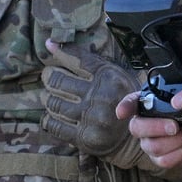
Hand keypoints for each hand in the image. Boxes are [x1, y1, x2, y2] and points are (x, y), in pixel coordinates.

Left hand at [41, 40, 144, 167]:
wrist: (132, 134)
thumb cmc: (120, 98)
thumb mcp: (113, 74)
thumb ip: (88, 60)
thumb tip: (51, 44)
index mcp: (108, 77)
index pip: (76, 59)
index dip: (59, 51)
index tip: (49, 46)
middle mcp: (99, 96)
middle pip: (57, 81)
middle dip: (49, 76)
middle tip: (49, 77)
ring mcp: (91, 118)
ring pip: (53, 103)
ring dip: (48, 98)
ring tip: (52, 96)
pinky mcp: (84, 137)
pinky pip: (54, 125)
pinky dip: (49, 118)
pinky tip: (54, 115)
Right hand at [118, 92, 181, 168]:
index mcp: (149, 104)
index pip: (131, 103)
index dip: (125, 107)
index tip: (122, 112)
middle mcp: (144, 124)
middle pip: (136, 128)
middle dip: (156, 127)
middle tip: (175, 126)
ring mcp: (150, 142)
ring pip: (152, 146)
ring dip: (174, 141)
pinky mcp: (161, 158)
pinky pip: (162, 160)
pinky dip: (175, 155)